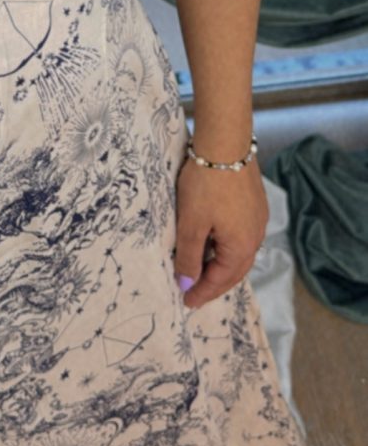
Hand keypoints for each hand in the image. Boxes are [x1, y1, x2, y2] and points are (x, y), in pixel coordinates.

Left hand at [173, 154, 269, 308]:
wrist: (225, 143)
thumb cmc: (205, 184)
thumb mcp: (191, 224)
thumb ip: (189, 257)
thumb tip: (187, 285)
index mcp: (242, 246)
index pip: (221, 280)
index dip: (202, 292)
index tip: (186, 302)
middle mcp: (256, 236)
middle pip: (235, 270)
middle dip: (214, 283)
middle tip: (193, 293)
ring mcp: (258, 219)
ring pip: (239, 253)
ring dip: (220, 265)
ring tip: (200, 271)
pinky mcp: (255, 204)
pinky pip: (241, 236)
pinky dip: (226, 247)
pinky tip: (212, 242)